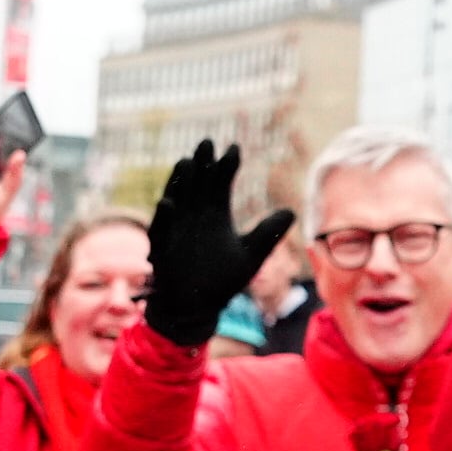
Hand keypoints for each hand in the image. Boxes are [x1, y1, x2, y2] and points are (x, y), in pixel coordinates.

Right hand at [141, 141, 292, 347]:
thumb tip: (291, 212)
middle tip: (207, 143)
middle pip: (197, 182)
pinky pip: (160, 230)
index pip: (220, 182)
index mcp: (215, 213)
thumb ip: (268, 234)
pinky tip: (168, 204)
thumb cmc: (221, 280)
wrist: (196, 307)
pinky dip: (163, 218)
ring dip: (180, 181)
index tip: (234, 149)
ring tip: (187, 162)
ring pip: (177, 198)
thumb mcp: (250, 256)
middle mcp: (194, 215)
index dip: (226, 165)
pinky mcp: (162, 247)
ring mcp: (175, 228)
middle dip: (202, 163)